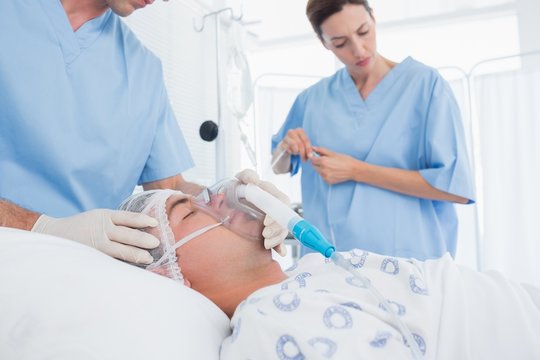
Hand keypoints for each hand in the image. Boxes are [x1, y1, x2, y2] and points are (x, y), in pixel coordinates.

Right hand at [31, 209, 159, 263]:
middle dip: (143, 239)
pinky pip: (112, 260)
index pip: (127, 217)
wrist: (55, 234)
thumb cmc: (84, 226)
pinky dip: (124, 263)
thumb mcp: (99, 217)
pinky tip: (133, 267)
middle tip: (156, 243)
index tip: (154, 223)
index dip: (142, 220)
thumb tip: (142, 228)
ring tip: (149, 258)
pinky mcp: (94, 256)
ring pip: (120, 250)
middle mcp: (102, 229)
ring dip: (136, 254)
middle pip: (127, 234)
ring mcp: (97, 244)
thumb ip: (117, 222)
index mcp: (104, 216)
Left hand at [235, 169, 289, 255]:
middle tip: (264, 235)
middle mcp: (276, 207)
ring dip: (277, 239)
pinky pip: (279, 239)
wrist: (231, 199)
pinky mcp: (270, 230)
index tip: (266, 222)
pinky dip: (280, 247)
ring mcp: (274, 219)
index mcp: (272, 194)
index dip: (278, 213)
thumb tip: (254, 180)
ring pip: (283, 230)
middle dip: (277, 229)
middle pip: (285, 219)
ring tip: (265, 244)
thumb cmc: (240, 187)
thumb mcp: (241, 178)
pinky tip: (280, 252)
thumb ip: (247, 175)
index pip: (282, 202)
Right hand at [280, 128, 314, 161]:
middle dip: (303, 153)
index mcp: (299, 130)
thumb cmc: (297, 145)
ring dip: (296, 152)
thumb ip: (308, 148)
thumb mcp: (304, 145)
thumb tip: (311, 155)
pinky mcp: (282, 143)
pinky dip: (291, 152)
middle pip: (300, 143)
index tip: (310, 156)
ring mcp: (286, 137)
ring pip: (294, 146)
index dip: (308, 149)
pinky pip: (288, 149)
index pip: (306, 140)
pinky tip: (291, 152)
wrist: (286, 146)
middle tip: (304, 159)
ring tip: (297, 153)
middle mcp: (292, 132)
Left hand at [310, 146, 361, 184]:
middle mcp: (323, 170)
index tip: (317, 155)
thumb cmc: (345, 160)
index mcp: (323, 162)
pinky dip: (325, 174)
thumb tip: (313, 148)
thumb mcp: (333, 153)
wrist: (354, 170)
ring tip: (330, 166)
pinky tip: (332, 171)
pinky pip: (323, 177)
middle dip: (317, 162)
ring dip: (321, 168)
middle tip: (326, 160)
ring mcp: (325, 177)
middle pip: (314, 166)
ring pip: (318, 172)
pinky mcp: (328, 181)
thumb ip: (321, 150)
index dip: (314, 156)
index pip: (312, 159)